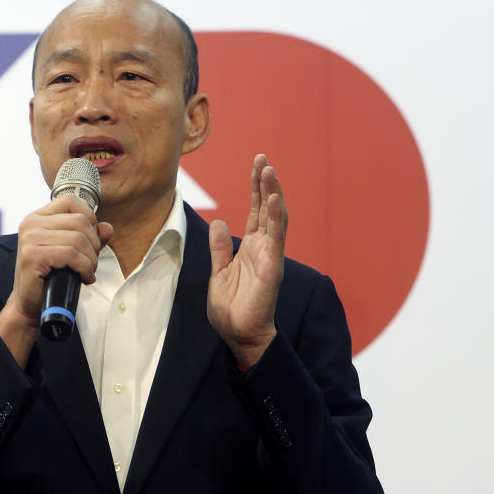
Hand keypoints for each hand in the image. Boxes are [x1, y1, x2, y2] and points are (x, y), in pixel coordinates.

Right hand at [0, 194, 113, 366]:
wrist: (29, 305)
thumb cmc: (50, 277)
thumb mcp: (71, 252)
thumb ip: (90, 238)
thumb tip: (107, 228)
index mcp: (37, 218)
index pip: (71, 202)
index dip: (89, 219)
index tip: (90, 242)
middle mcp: (31, 224)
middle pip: (80, 221)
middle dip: (94, 244)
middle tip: (91, 263)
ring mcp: (30, 239)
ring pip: (78, 239)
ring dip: (91, 259)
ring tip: (88, 272)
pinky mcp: (32, 256)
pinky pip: (71, 255)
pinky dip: (85, 268)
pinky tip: (84, 278)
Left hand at [207, 154, 287, 368]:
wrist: (239, 334)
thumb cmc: (231, 308)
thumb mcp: (218, 272)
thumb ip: (219, 247)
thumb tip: (219, 221)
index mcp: (251, 247)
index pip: (257, 211)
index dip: (257, 188)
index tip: (257, 164)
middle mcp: (264, 248)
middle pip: (268, 208)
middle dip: (265, 183)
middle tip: (262, 158)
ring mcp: (270, 256)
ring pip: (276, 218)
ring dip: (273, 193)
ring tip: (268, 170)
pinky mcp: (272, 268)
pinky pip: (276, 239)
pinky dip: (276, 218)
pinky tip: (274, 199)